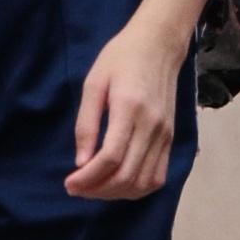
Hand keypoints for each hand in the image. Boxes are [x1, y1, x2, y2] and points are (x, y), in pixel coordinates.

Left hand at [64, 19, 183, 202]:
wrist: (159, 45)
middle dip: (98, 190)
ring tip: (95, 188)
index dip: (88, 178)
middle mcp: (152, 126)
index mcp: (129, 109)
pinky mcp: (170, 138)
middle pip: (127, 175)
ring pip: (143, 182)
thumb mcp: (94, 84)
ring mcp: (165, 134)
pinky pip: (158, 176)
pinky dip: (137, 189)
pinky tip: (118, 184)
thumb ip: (86, 123)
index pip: (111, 157)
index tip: (69, 183)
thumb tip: (81, 162)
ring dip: (117, 194)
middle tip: (76, 188)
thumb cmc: (120, 59)